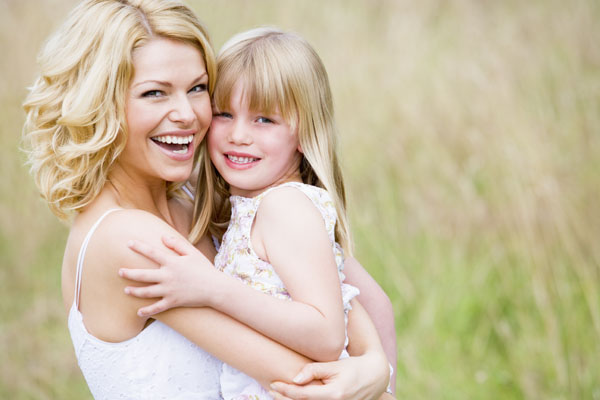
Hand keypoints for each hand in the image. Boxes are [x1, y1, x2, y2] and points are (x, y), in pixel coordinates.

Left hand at [119, 235, 216, 315]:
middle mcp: (168, 276)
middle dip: (129, 273)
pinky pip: (157, 307)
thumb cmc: (204, 268)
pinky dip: (147, 311)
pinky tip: (139, 312)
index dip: (139, 247)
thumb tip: (163, 237)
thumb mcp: (192, 253)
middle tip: (120, 271)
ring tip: (126, 290)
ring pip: (147, 292)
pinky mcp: (173, 301)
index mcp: (172, 262)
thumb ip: (177, 244)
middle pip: (143, 275)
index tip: (128, 243)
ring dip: (134, 291)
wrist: (215, 288)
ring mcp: (169, 290)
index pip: (152, 253)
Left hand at [268, 351, 389, 399]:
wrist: (374, 377)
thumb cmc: (354, 368)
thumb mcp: (335, 365)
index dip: (286, 390)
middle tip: (272, 389)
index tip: (274, 383)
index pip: (303, 395)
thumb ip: (315, 370)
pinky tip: (295, 398)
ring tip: (279, 395)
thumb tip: (295, 378)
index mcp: (334, 394)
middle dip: (285, 399)